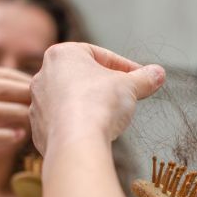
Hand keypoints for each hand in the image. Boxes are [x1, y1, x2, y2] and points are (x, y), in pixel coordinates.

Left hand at [29, 42, 164, 154]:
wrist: (76, 142)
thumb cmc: (99, 104)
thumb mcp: (130, 86)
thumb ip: (144, 78)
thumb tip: (158, 74)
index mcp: (62, 55)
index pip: (99, 55)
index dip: (124, 67)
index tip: (138, 78)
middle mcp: (43, 75)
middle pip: (81, 77)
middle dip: (104, 86)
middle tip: (124, 96)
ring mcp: (37, 103)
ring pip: (69, 100)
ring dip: (89, 106)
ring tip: (109, 117)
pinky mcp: (37, 129)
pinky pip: (61, 123)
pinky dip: (77, 126)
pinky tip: (93, 133)